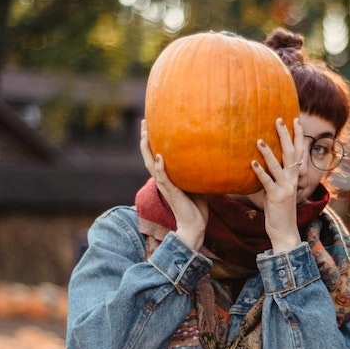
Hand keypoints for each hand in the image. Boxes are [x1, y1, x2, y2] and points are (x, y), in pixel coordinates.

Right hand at [141, 120, 207, 250]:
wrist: (195, 225)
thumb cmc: (196, 206)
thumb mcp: (196, 183)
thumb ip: (195, 171)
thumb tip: (205, 156)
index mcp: (167, 177)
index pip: (155, 155)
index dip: (151, 141)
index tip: (150, 125)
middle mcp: (163, 180)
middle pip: (148, 156)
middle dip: (145, 139)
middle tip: (143, 122)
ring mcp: (166, 186)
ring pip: (151, 165)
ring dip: (147, 149)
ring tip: (145, 135)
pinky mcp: (172, 193)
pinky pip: (163, 179)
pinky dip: (160, 168)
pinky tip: (159, 157)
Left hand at [252, 118, 304, 252]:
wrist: (285, 232)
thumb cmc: (279, 212)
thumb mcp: (279, 191)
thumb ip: (273, 177)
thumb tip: (261, 164)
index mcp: (293, 177)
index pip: (298, 152)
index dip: (298, 136)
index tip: (295, 119)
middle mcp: (292, 180)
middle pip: (291, 153)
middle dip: (285, 135)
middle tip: (279, 119)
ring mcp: (285, 188)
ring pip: (278, 166)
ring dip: (269, 152)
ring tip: (259, 140)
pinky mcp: (276, 197)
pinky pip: (267, 182)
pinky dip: (260, 171)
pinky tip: (252, 162)